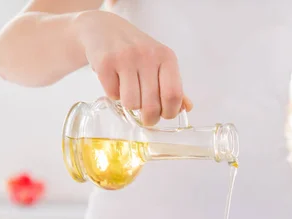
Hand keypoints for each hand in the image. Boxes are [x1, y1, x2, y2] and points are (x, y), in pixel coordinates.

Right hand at [74, 10, 192, 125]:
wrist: (104, 28)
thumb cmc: (136, 50)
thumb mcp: (160, 63)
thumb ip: (173, 86)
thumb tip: (187, 108)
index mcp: (166, 57)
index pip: (173, 95)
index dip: (170, 112)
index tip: (164, 115)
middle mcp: (148, 55)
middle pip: (152, 105)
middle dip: (150, 118)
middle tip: (146, 117)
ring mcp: (125, 58)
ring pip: (131, 103)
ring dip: (130, 106)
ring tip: (130, 94)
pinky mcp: (105, 62)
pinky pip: (112, 95)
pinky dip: (114, 95)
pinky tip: (116, 82)